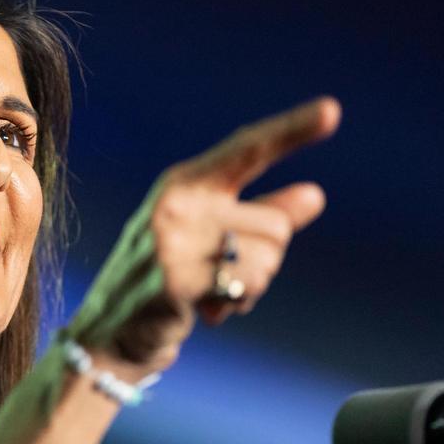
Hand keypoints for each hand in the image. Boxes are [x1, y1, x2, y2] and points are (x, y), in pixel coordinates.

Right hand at [65, 96, 340, 376]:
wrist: (110, 333)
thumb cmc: (167, 281)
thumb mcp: (212, 239)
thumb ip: (262, 216)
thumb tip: (315, 195)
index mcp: (184, 183)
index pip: (247, 150)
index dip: (292, 130)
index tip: (332, 110)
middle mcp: (177, 203)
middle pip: (275, 225)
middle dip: (263, 261)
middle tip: (218, 277)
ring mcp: (173, 241)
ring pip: (265, 261)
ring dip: (249, 288)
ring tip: (207, 294)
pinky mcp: (175, 280)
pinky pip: (243, 289)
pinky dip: (234, 305)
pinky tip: (203, 311)